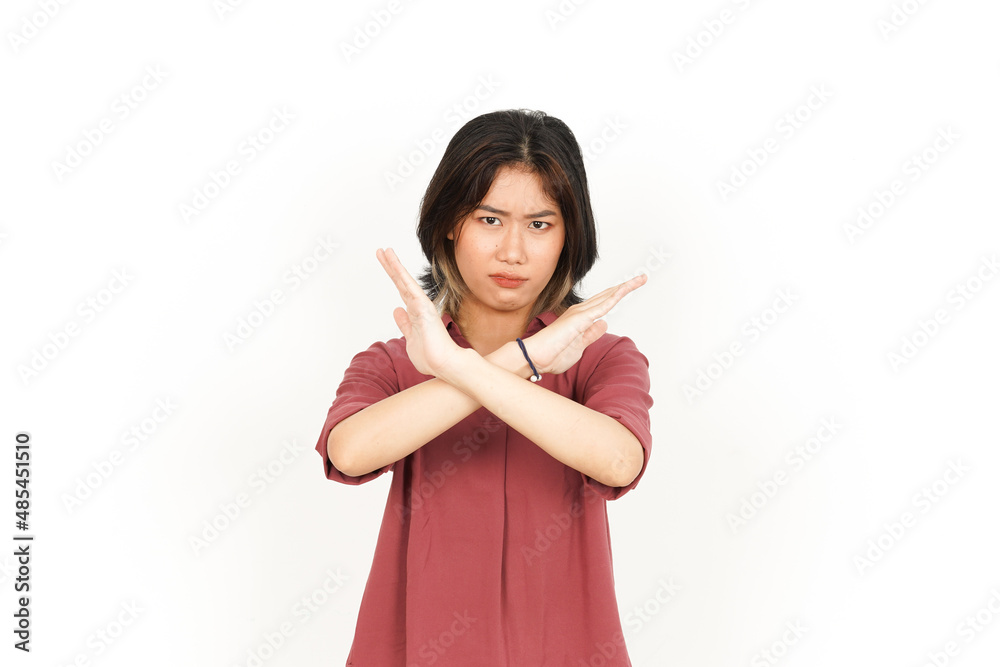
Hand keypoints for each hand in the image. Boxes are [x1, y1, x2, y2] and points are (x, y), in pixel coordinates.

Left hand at [375, 247, 464, 377]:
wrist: (443, 364)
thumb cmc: (430, 357)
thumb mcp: (410, 339)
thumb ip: (404, 324)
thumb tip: (397, 309)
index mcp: (414, 314)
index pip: (402, 292)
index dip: (394, 278)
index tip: (387, 266)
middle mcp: (418, 306)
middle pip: (401, 282)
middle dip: (391, 267)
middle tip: (381, 252)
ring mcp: (421, 305)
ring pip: (404, 280)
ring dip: (393, 265)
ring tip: (384, 251)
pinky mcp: (423, 306)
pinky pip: (409, 285)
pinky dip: (400, 272)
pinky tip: (392, 261)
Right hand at [524, 273, 646, 374]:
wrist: (535, 358)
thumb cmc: (552, 355)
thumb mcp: (579, 346)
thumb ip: (591, 334)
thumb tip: (604, 323)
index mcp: (580, 319)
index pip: (603, 304)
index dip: (617, 295)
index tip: (630, 289)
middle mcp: (580, 312)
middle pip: (608, 296)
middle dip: (626, 287)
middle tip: (642, 278)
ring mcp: (580, 314)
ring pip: (608, 297)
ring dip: (625, 287)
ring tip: (641, 279)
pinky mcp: (580, 320)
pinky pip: (602, 306)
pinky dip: (615, 297)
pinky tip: (625, 290)